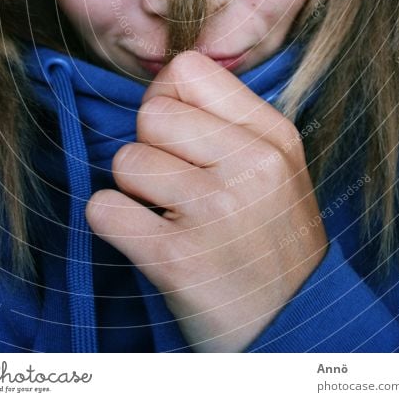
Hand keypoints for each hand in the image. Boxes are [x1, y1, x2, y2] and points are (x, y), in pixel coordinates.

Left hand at [85, 50, 327, 351]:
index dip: (167, 95)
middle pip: (152, 112)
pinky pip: (104, 209)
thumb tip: (166, 82)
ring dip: (134, 189)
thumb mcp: (278, 167)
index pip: (189, 70)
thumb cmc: (273, 240)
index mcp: (273, 137)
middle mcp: (250, 167)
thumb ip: (230, 120)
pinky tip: (144, 237)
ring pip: (126, 160)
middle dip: (150, 145)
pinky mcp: (176, 258)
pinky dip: (112, 222)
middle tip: (174, 182)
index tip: (175, 130)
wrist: (293, 329)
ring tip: (169, 214)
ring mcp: (215, 211)